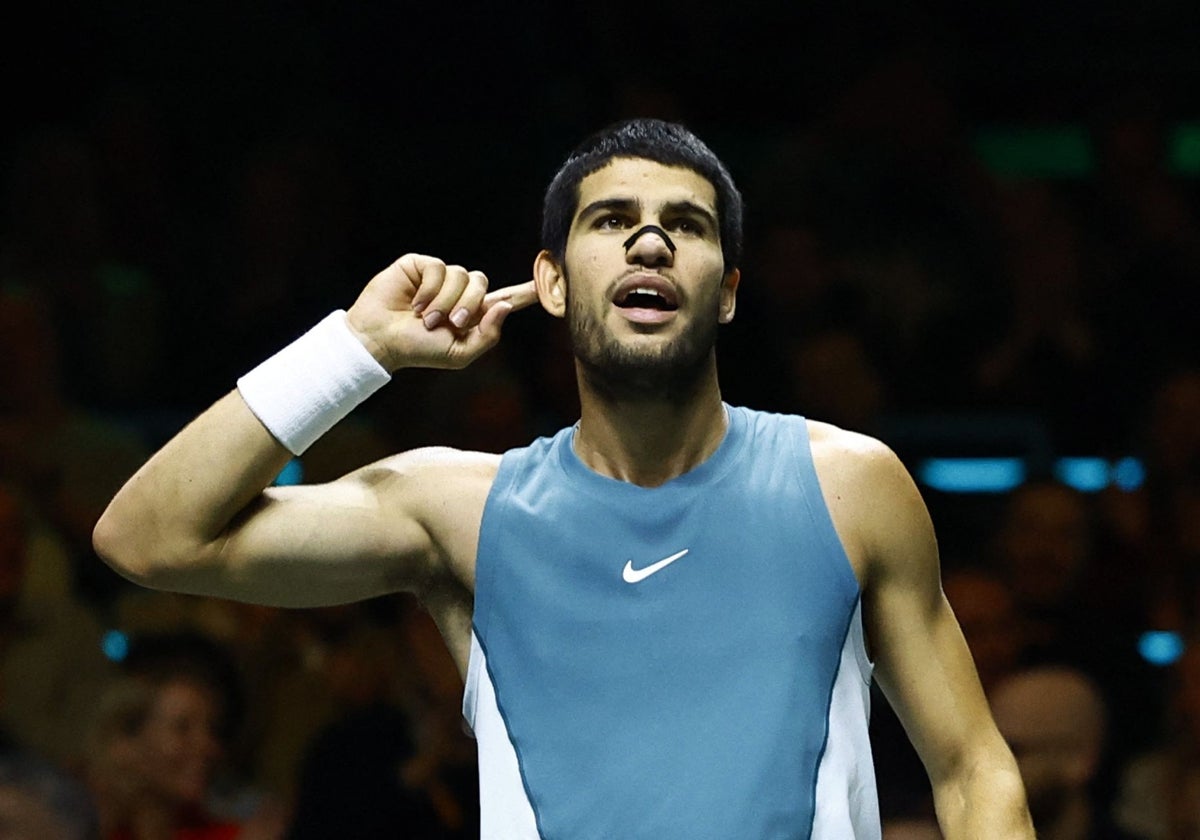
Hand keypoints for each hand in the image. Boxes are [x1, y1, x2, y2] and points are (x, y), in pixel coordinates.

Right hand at [345, 254, 538, 370]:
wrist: (381, 341)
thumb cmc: (418, 350)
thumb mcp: (458, 354)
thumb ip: (487, 336)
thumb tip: (504, 306)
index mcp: (473, 313)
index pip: (506, 298)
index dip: (527, 290)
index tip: (548, 279)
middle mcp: (459, 292)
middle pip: (482, 284)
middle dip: (468, 305)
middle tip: (448, 323)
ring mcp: (439, 277)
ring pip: (461, 275)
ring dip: (445, 301)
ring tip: (425, 317)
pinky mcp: (420, 265)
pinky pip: (439, 268)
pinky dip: (430, 289)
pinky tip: (415, 303)